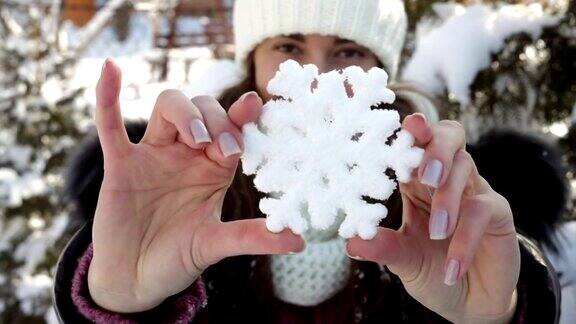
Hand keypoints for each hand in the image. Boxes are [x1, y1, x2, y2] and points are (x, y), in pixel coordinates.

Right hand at [88, 59, 303, 312]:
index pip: (231, 129)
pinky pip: (110, 124)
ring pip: (168, 106)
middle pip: (204, 109)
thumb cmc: (177, 258)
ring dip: (184, 112)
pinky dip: (109, 96)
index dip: (241, 117)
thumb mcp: (215, 245)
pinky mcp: (121, 164)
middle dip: (216, 120)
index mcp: (214, 167)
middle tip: (225, 149)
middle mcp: (186, 154)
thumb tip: (299, 241)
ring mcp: (152, 155)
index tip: (254, 107)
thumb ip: (252, 237)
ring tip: (196, 139)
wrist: (135, 279)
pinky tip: (111, 69)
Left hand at [347, 114, 519, 322]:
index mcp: (418, 181)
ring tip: (437, 232)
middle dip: (437, 147)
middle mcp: (447, 178)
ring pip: (467, 168)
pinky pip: (483, 210)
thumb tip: (351, 242)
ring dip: (448, 199)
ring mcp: (474, 192)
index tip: (408, 124)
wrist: (467, 303)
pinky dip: (465, 238)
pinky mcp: (498, 214)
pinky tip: (452, 267)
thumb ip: (383, 247)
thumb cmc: (432, 270)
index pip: (416, 145)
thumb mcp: (403, 259)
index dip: (413, 132)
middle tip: (424, 174)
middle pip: (450, 136)